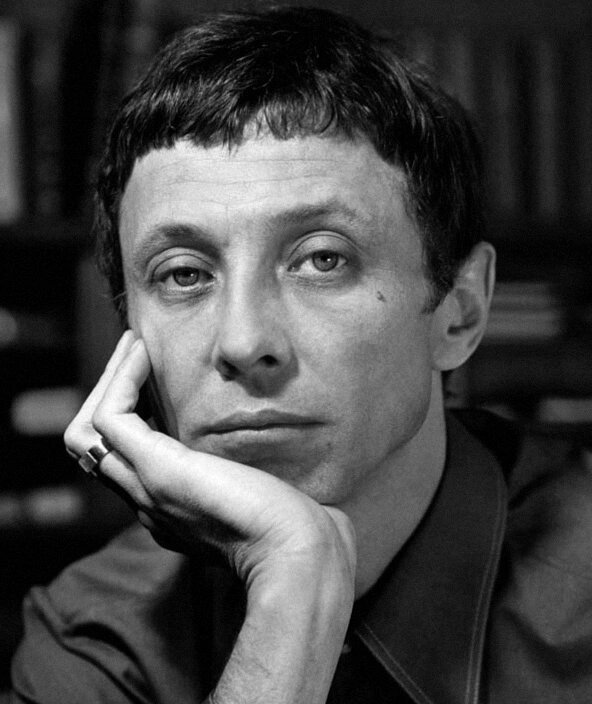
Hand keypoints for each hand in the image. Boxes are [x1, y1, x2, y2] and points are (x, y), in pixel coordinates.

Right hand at [64, 330, 355, 588]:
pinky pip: (111, 416)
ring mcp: (147, 488)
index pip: (124, 464)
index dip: (132, 417)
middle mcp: (148, 503)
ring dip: (107, 382)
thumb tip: (264, 456)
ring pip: (86, 434)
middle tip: (133, 353)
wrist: (300, 553)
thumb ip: (250, 480)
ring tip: (133, 345)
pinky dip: (120, 378)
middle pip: (93, 449)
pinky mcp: (157, 469)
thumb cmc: (297, 530)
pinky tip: (144, 353)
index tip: (155, 377)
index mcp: (171, 511)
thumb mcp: (263, 499)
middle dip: (108, 395)